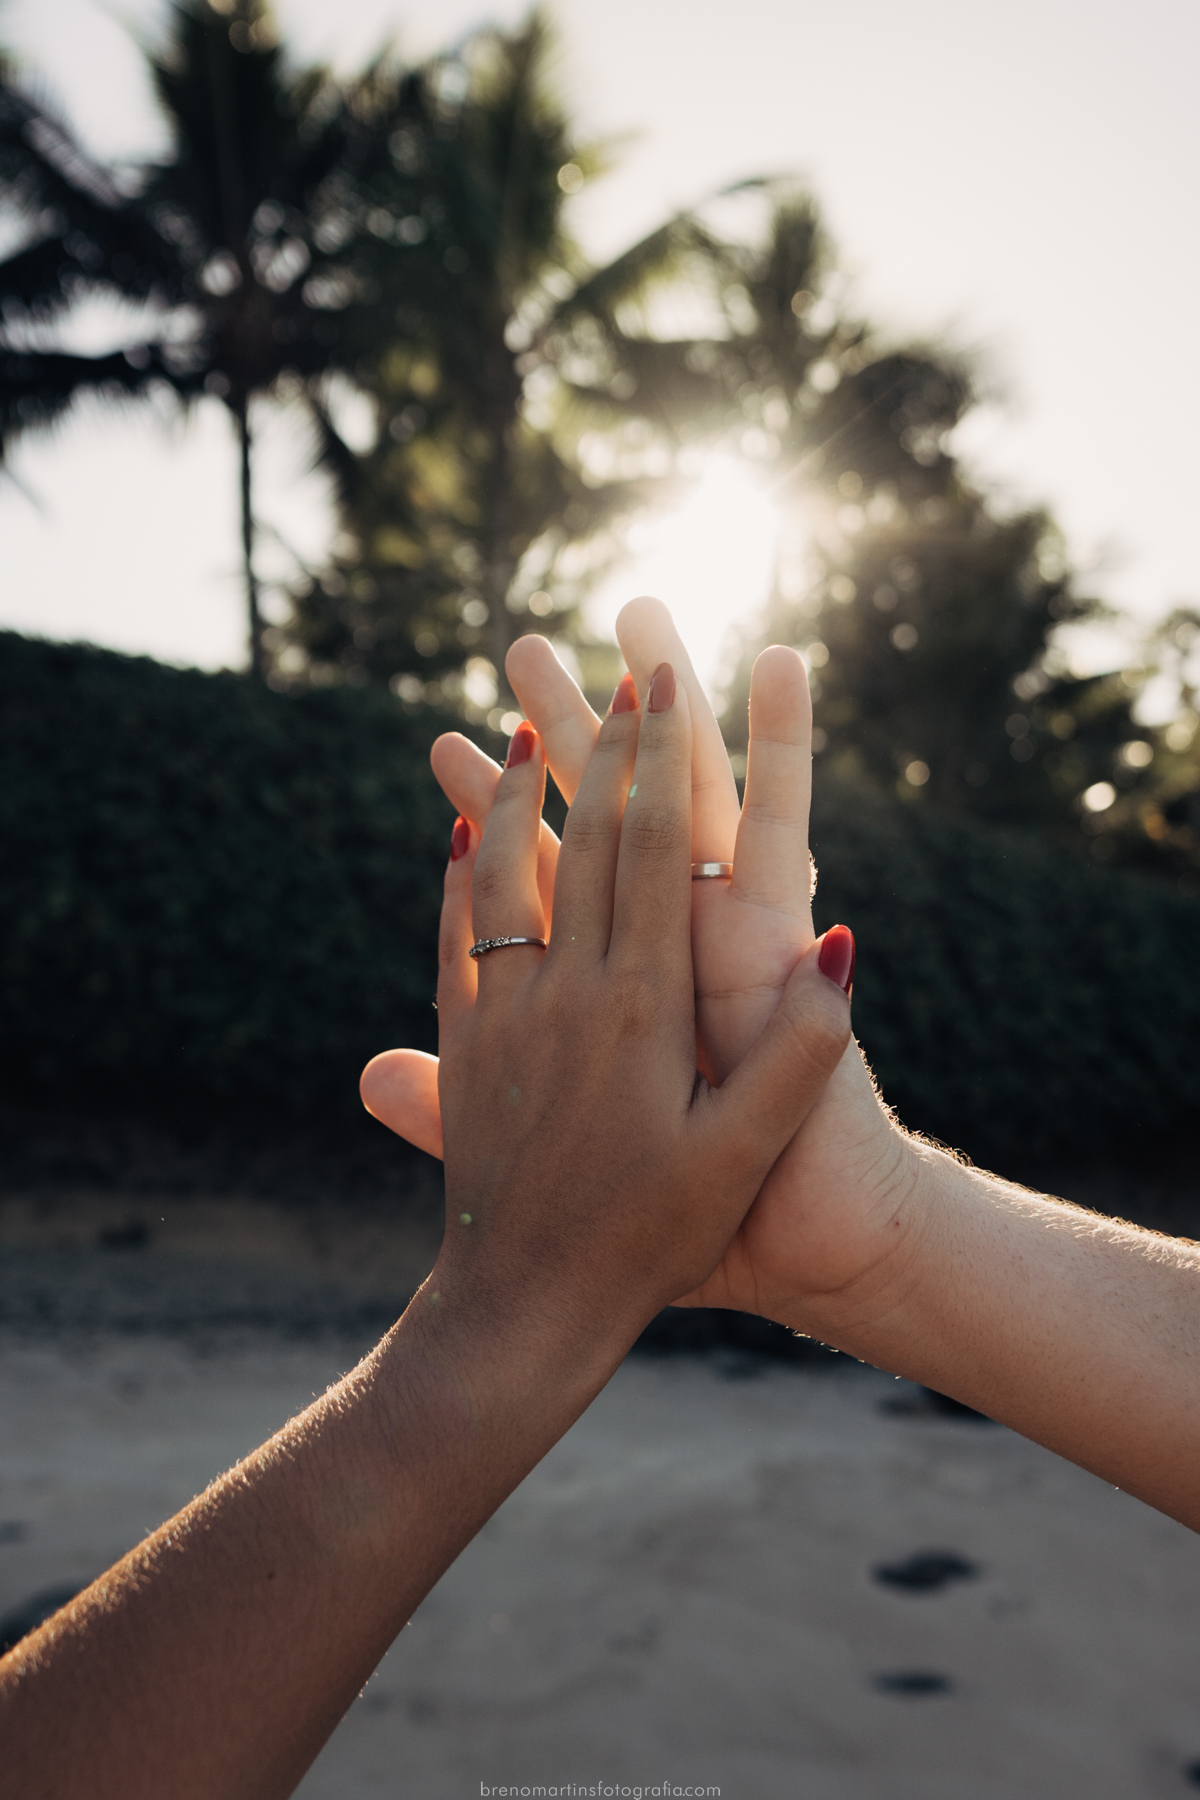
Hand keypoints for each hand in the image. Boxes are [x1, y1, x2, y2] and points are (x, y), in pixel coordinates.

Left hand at [364, 599, 914, 1336]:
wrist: (522, 1307)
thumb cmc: (654, 1240)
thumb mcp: (746, 1154)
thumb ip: (800, 1050)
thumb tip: (841, 940)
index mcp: (639, 1007)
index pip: (650, 853)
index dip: (654, 763)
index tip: (659, 687)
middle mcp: (565, 994)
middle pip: (582, 840)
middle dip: (599, 747)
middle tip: (609, 667)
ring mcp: (503, 1016)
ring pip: (502, 873)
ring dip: (509, 792)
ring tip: (513, 725)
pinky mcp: (464, 1048)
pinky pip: (458, 937)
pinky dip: (459, 875)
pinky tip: (454, 841)